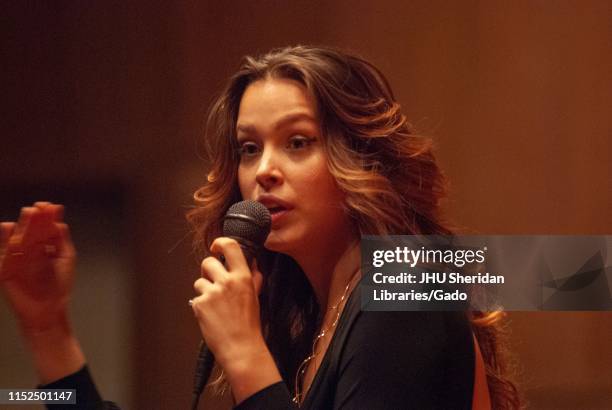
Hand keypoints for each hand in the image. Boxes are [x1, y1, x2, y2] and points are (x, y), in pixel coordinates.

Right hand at [0, 202, 76, 334]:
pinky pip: (3, 252)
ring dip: (23, 225)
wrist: (48, 309)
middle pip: (32, 230)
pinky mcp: (6, 268)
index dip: (48, 216)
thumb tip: (59, 221)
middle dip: (36, 218)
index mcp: (45, 246)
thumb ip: (61, 239)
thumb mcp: (65, 258)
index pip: (46, 227)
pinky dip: (5, 240)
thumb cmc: (59, 284)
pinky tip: (8, 226)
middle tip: (40, 207)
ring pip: (18, 237)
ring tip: (29, 213)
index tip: (53, 206)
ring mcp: (18, 258)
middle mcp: (31, 249)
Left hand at [191, 237, 265, 366]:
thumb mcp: (255, 297)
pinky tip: (211, 316)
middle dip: (208, 271)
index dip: (220, 243)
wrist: (241, 347)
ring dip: (204, 290)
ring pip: (199, 281)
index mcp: (243, 277)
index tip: (216, 247)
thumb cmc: (249, 325)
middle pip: (208, 262)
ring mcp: (212, 292)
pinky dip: (201, 306)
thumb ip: (253, 278)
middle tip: (213, 282)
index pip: (230, 246)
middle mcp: (227, 281)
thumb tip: (253, 263)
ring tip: (215, 305)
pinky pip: (196, 298)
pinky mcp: (200, 304)